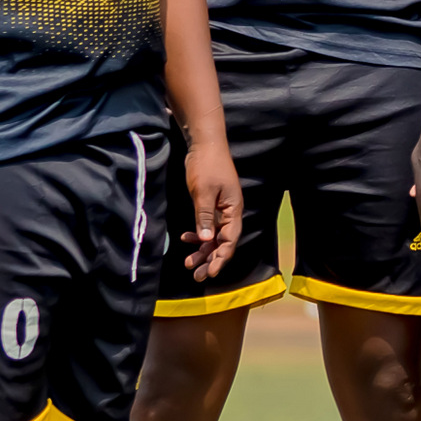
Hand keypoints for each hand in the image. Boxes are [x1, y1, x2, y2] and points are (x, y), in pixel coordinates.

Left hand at [181, 142, 242, 281]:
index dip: (220, 259)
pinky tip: (186, 239)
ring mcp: (221, 209)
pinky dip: (198, 235)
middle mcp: (230, 212)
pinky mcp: (212, 204)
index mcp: (233, 210)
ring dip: (203, 251)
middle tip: (196, 275)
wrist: (205, 145)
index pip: (230, 241)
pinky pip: (208, 226)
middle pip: (223, 242)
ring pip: (214, 237)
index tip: (209, 273)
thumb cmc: (206, 166)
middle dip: (210, 260)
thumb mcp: (203, 193)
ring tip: (188, 263)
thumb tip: (206, 241)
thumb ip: (204, 217)